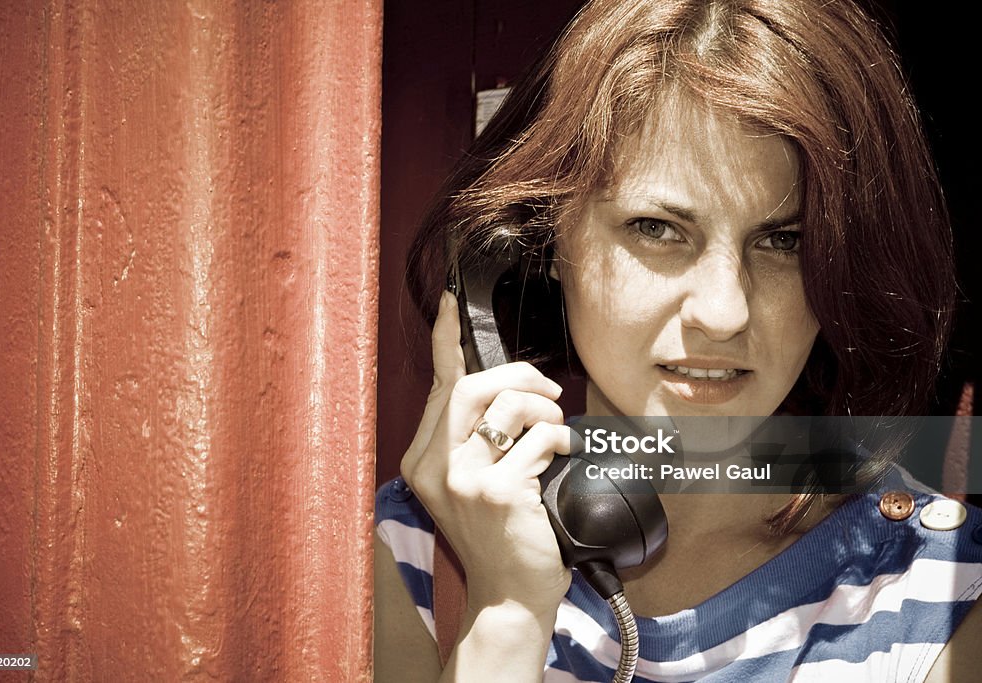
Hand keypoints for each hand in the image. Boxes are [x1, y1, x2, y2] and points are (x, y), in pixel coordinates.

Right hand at [400, 291, 572, 613]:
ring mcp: (462, 480)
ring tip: (557, 430)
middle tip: (548, 390)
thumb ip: (477, 436)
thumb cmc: (500, 537)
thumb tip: (509, 385)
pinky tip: (564, 456)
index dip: (445, 339)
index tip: (449, 301)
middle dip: (518, 376)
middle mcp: (434, 466)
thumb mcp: (474, 483)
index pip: (437, 386)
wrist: (509, 597)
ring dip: (545, 409)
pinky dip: (561, 439)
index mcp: (423, 460)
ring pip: (507, 407)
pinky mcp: (496, 493)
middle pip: (471, 387)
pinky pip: (539, 440)